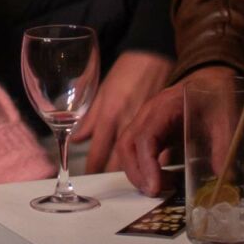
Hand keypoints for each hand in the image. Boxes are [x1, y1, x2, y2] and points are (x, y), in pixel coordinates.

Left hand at [71, 49, 171, 172]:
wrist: (153, 55)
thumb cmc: (126, 72)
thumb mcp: (103, 91)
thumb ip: (89, 117)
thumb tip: (75, 139)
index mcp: (109, 113)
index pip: (98, 151)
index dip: (94, 169)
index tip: (91, 179)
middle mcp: (127, 121)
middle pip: (118, 161)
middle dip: (116, 176)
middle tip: (111, 188)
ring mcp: (148, 124)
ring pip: (142, 159)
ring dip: (138, 174)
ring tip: (134, 184)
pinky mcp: (167, 124)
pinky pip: (164, 152)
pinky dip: (159, 164)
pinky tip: (157, 173)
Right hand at [114, 65, 237, 195]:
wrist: (210, 78)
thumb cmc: (215, 94)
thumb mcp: (225, 117)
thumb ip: (223, 145)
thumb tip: (223, 178)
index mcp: (164, 107)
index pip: (144, 138)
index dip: (146, 165)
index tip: (155, 187)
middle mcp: (148, 114)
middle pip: (126, 145)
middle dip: (136, 173)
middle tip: (155, 193)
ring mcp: (146, 121)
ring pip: (127, 149)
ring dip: (137, 172)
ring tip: (160, 188)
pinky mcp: (150, 130)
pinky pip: (136, 150)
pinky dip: (143, 168)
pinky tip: (163, 179)